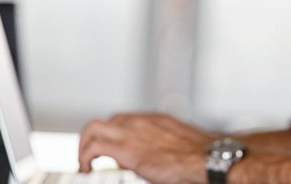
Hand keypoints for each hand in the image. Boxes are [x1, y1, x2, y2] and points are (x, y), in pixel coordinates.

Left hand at [79, 114, 209, 183]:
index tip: (108, 149)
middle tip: (90, 155)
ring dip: (84, 145)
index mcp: (155, 120)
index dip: (112, 134)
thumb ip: (161, 146)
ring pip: (93, 128)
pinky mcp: (126, 150)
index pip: (123, 119)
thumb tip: (154, 159)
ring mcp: (132, 133)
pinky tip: (86, 170)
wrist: (207, 158)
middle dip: (93, 137)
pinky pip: (94, 148)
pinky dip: (85, 158)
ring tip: (84, 162)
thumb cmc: (200, 156)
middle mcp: (141, 122)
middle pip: (106, 120)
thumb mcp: (178, 143)